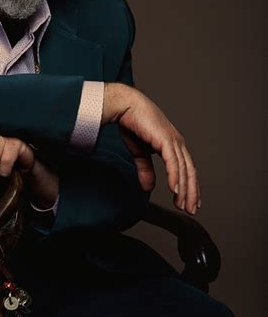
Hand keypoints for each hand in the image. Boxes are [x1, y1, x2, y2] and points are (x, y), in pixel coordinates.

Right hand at [103, 83, 199, 214]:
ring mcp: (173, 140)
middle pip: (189, 172)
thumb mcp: (140, 153)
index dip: (190, 186)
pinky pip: (173, 162)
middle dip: (191, 192)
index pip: (186, 169)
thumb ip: (146, 170)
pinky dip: (175, 177)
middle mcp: (177, 142)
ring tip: (183, 204)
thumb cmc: (132, 124)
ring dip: (184, 189)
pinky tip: (174, 189)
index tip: (190, 202)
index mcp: (173, 144)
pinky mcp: (165, 139)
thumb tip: (149, 188)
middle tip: (190, 209)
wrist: (125, 107)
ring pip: (183, 169)